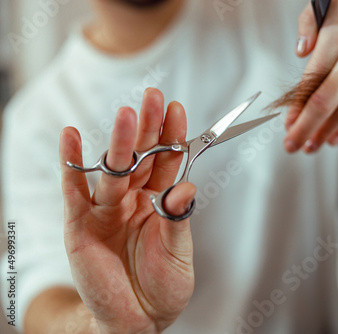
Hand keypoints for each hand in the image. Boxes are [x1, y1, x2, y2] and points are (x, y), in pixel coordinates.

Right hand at [59, 88, 195, 333]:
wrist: (137, 320)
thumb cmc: (163, 286)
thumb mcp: (178, 253)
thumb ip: (178, 219)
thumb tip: (186, 186)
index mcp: (160, 202)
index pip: (167, 162)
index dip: (172, 136)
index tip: (177, 109)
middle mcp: (134, 199)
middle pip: (141, 157)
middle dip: (148, 128)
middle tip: (153, 97)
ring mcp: (107, 209)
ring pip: (113, 170)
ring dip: (119, 143)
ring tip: (126, 114)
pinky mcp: (80, 224)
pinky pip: (75, 190)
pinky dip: (72, 164)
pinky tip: (72, 136)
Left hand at [284, 0, 337, 152]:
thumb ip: (310, 23)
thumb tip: (300, 52)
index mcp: (336, 36)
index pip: (309, 82)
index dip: (296, 107)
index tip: (287, 123)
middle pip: (324, 102)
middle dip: (305, 128)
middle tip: (292, 145)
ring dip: (326, 132)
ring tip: (311, 146)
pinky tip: (337, 136)